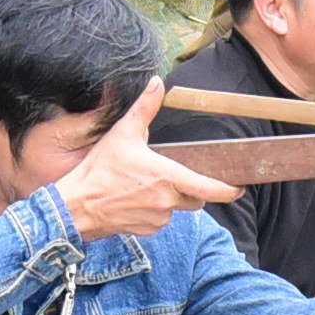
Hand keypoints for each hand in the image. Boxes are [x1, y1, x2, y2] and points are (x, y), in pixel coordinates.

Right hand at [48, 82, 240, 241]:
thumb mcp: (123, 134)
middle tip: (172, 176)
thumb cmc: (99, 171)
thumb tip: (157, 83)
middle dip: (190, 188)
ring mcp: (158, 218)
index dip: (228, 190)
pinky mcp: (147, 230)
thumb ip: (144, 108)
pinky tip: (135, 200)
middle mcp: (167, 201)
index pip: (210, 188)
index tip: (238, 188)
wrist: (76, 207)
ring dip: (169, 199)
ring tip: (143, 186)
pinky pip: (160, 220)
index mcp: (168, 177)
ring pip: (176, 209)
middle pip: (195, 198)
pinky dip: (154, 211)